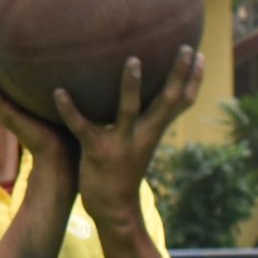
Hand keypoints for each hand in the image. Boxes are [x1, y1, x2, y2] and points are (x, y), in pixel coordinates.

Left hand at [2, 49, 203, 209]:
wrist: (114, 209)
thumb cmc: (124, 168)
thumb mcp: (141, 142)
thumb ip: (144, 119)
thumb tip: (143, 93)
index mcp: (154, 131)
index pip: (181, 103)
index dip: (193, 80)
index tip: (199, 53)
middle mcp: (144, 135)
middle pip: (168, 102)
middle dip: (179, 75)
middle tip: (185, 48)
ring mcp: (121, 143)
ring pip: (130, 111)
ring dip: (132, 86)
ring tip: (133, 61)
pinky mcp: (97, 151)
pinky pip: (83, 127)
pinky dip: (70, 109)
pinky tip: (58, 91)